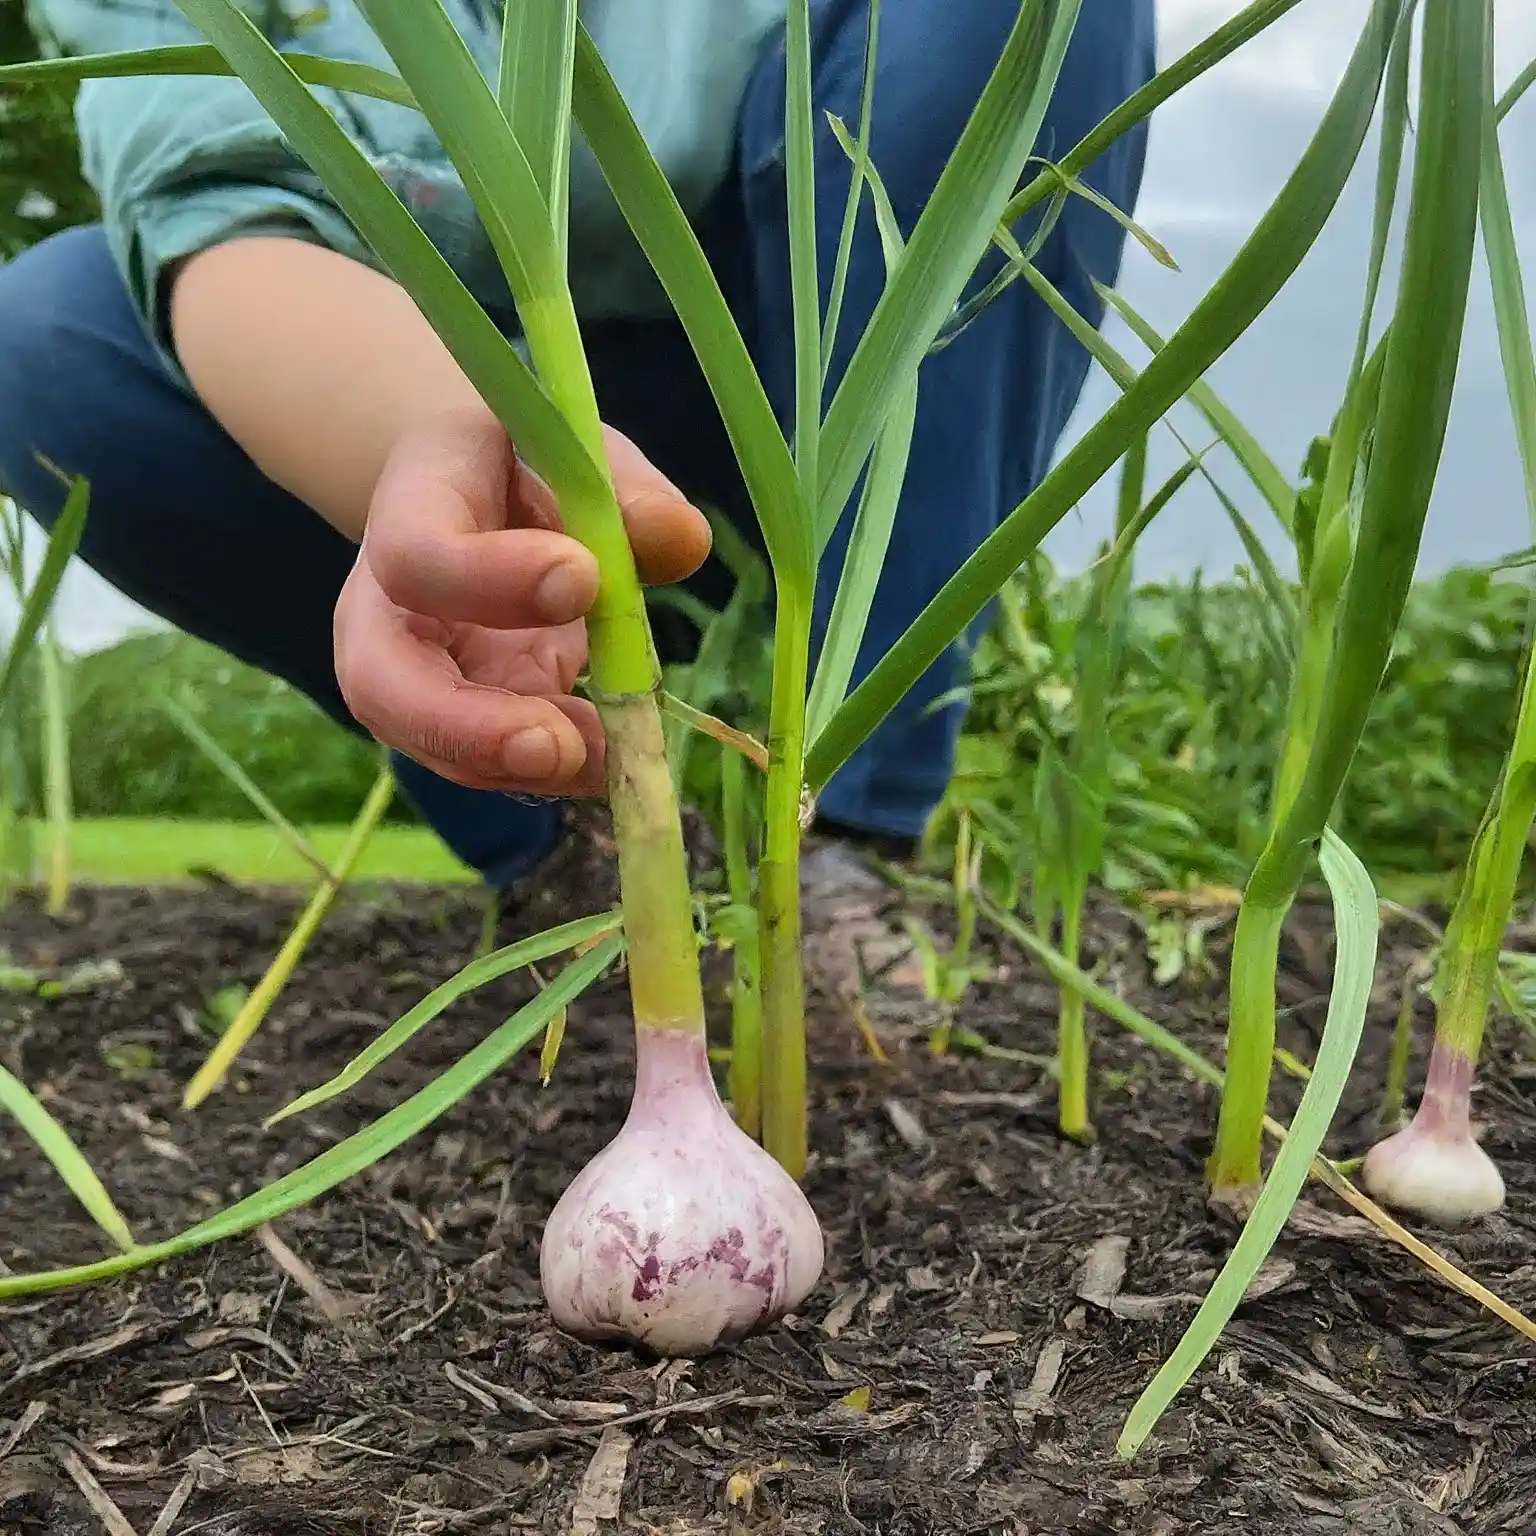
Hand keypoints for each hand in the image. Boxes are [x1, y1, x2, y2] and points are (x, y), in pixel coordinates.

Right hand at [334, 407, 710, 796]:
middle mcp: (384, 603)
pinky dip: (548, 773)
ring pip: (431, 743)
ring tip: (607, 761)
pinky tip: (609, 763)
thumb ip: (627, 489)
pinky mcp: (454, 720)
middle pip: (381, 682)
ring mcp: (408, 674)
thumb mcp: (576, 449)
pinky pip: (484, 763)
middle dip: (467, 727)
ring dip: (520, 765)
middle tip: (554, 747)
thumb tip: (680, 539)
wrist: (484, 498)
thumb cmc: (528, 467)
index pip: (416, 555)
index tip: (582, 579)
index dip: (490, 577)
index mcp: (408, 506)